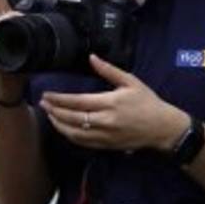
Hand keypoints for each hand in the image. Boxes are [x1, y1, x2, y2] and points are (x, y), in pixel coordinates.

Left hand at [40, 54, 188, 151]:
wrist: (162, 128)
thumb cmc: (148, 102)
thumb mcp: (131, 81)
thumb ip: (109, 70)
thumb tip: (92, 57)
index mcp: (110, 103)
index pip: (77, 102)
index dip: (59, 99)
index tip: (47, 94)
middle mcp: (105, 121)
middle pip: (72, 118)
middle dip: (54, 111)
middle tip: (42, 103)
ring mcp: (105, 135)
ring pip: (74, 133)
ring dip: (58, 124)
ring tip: (49, 114)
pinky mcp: (106, 145)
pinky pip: (82, 142)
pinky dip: (69, 135)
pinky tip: (63, 128)